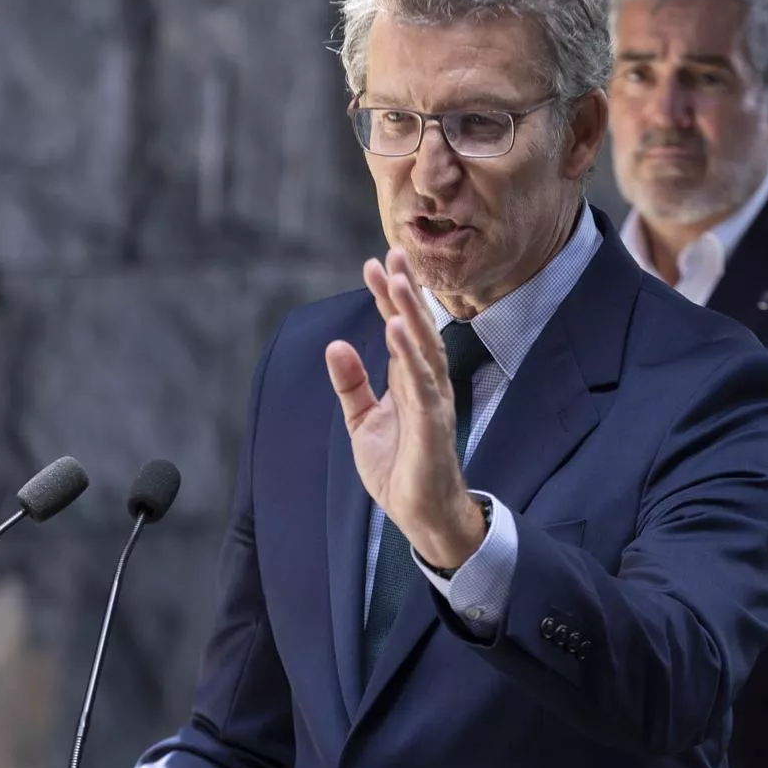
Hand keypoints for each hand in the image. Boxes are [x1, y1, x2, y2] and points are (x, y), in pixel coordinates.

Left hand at [326, 248, 487, 569]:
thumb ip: (351, 384)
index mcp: (410, 380)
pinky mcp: (432, 423)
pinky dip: (410, 353)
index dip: (387, 296)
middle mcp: (426, 383)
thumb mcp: (363, 421)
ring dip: (410, 312)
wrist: (421, 514)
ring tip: (395, 281)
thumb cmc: (399, 467)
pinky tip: (399, 328)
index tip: (374, 263)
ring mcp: (432, 401)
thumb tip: (335, 346)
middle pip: (417, 327)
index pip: (399, 329)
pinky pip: (421, 382)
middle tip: (393, 252)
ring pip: (423, 347)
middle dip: (404, 291)